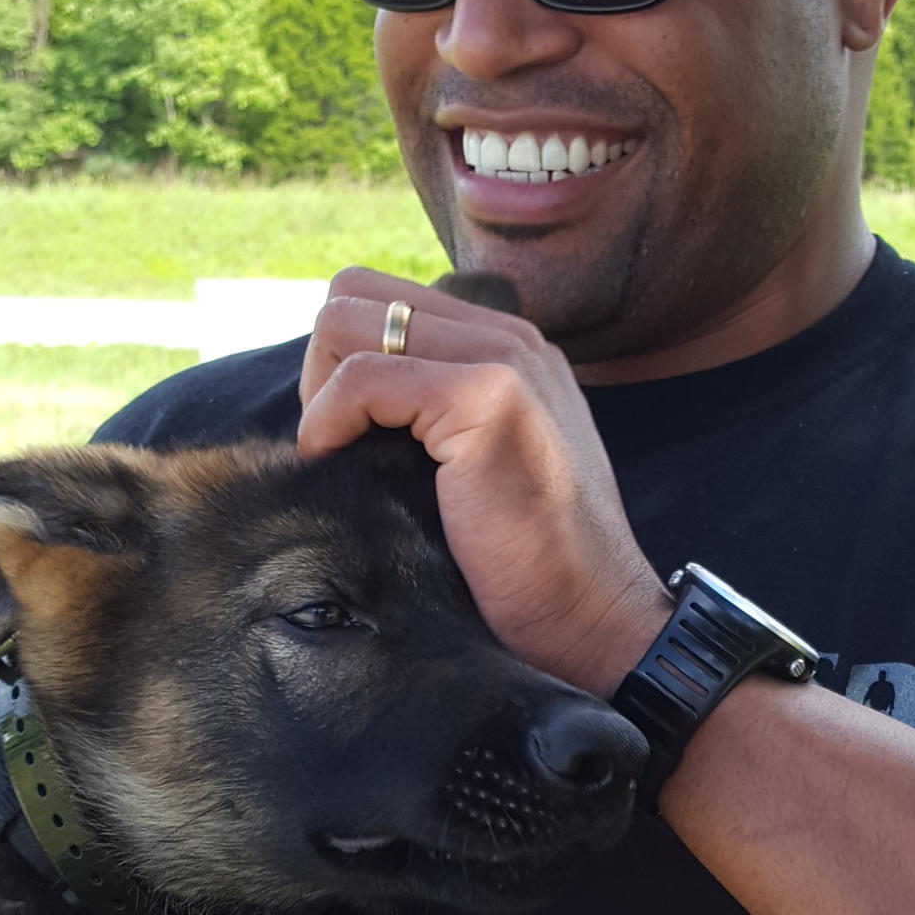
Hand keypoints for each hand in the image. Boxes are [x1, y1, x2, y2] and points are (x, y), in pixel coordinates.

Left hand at [297, 269, 670, 694]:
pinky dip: (328, 423)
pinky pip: (361, 377)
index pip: (384, 302)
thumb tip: (342, 407)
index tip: (352, 438)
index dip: (343, 363)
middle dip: (323, 368)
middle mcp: (509, 336)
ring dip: (322, 392)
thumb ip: (433, 420)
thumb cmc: (529, 569)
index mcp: (509, 347)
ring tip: (346, 458)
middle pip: (355, 295)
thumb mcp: (479, 470)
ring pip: (346, 320)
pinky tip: (344, 468)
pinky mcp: (488, 396)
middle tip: (341, 447)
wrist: (593, 620)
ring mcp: (503, 358)